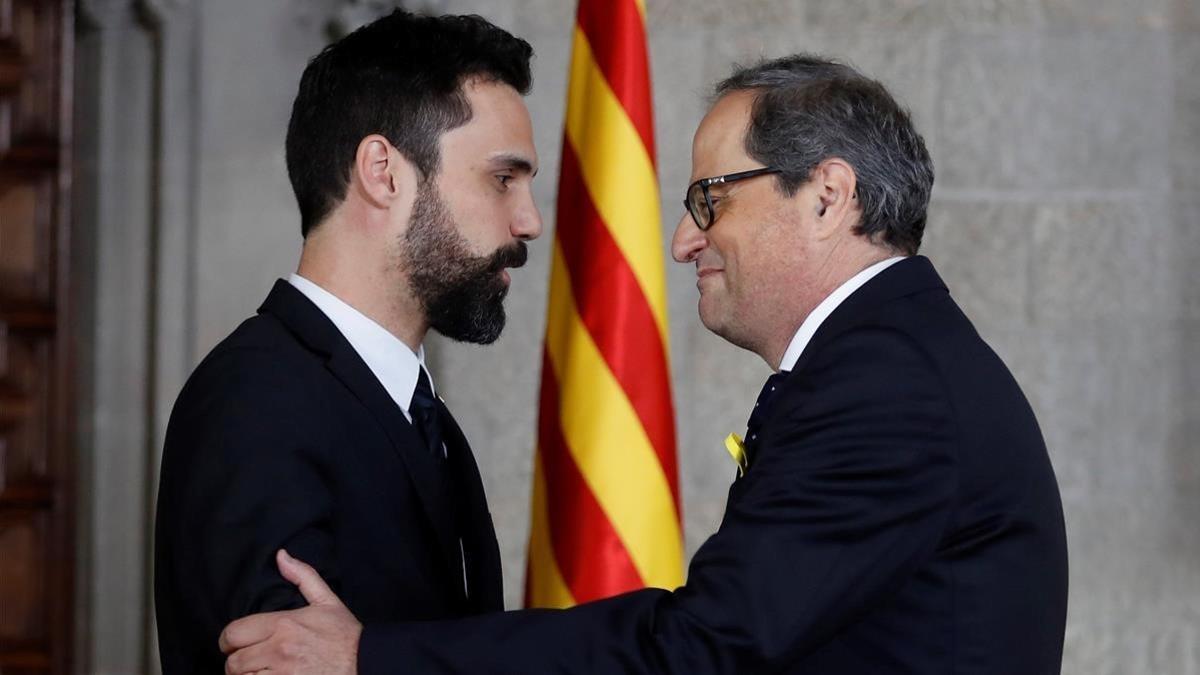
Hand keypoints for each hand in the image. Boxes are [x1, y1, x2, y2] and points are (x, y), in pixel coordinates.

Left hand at [220, 549, 361, 674]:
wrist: (366, 664)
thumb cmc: (346, 636)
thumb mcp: (327, 602)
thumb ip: (302, 576)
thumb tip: (281, 556)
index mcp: (283, 624)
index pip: (233, 633)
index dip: (229, 641)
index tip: (234, 645)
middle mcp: (278, 649)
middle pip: (233, 662)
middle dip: (236, 662)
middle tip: (246, 662)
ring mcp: (281, 674)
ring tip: (257, 672)